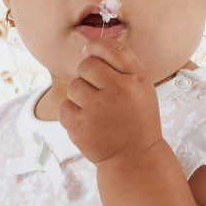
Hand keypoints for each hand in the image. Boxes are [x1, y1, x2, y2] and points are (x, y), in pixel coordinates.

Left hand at [58, 31, 162, 167]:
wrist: (135, 159)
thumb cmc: (136, 120)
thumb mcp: (141, 89)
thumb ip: (122, 64)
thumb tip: (89, 46)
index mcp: (135, 80)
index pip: (112, 49)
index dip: (96, 47)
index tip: (90, 52)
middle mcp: (118, 91)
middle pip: (87, 66)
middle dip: (87, 75)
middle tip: (97, 93)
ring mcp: (97, 109)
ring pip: (74, 87)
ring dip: (80, 98)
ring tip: (95, 112)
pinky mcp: (80, 126)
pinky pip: (64, 107)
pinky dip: (71, 115)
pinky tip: (87, 124)